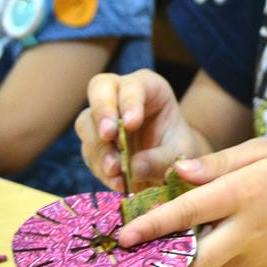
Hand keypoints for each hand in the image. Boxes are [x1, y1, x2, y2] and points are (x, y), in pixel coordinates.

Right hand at [75, 69, 203, 191]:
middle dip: (102, 112)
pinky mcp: (93, 143)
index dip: (129, 102)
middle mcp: (120, 96)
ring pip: (86, 122)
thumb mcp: (179, 152)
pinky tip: (116, 181)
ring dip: (99, 147)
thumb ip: (161, 159)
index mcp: (148, 87)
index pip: (133, 84)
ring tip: (115, 169)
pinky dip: (100, 168)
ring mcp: (102, 119)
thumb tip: (134, 167)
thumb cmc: (178, 148)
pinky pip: (88, 152)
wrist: (168, 166)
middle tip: (109, 135)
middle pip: (98, 88)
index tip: (131, 124)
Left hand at [116, 138, 266, 266]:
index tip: (122, 233)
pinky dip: (201, 266)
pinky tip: (190, 249)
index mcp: (245, 193)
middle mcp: (247, 231)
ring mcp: (256, 256)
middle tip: (132, 251)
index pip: (188, 212)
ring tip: (153, 249)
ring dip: (177, 265)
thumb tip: (180, 171)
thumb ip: (222, 161)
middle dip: (159, 261)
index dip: (152, 224)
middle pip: (192, 262)